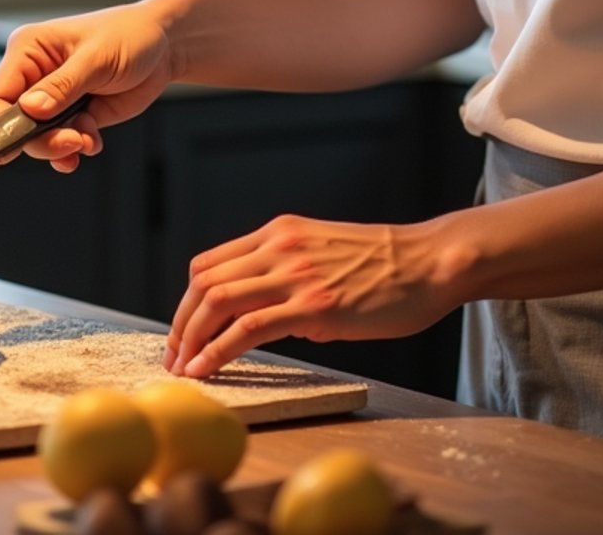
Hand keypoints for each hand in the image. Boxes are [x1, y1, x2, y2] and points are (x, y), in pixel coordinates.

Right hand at [0, 0, 175, 172]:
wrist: (164, 47)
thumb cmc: (130, 35)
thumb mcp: (96, 57)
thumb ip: (63, 86)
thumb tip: (30, 109)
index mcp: (29, 50)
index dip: (2, 125)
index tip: (22, 142)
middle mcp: (35, 76)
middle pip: (13, 126)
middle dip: (40, 141)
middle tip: (70, 143)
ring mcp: (53, 99)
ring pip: (36, 139)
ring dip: (60, 147)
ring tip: (86, 141)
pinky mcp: (73, 115)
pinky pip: (61, 143)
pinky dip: (75, 148)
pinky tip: (93, 141)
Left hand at [163, 213, 460, 376]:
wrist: (428, 262)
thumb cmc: (386, 266)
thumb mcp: (324, 253)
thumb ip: (289, 275)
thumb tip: (265, 317)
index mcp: (281, 232)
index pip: (211, 262)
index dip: (187, 302)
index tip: (183, 333)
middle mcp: (280, 245)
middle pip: (204, 281)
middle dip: (181, 324)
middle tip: (174, 357)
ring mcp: (295, 274)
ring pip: (217, 300)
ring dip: (191, 339)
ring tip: (184, 369)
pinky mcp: (314, 306)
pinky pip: (247, 327)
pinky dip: (217, 350)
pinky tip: (206, 369)